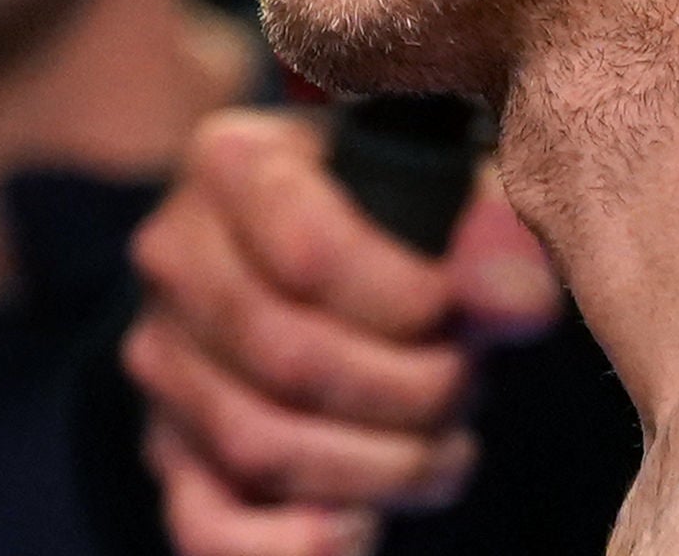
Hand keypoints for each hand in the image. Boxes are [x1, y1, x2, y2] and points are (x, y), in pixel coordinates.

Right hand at [124, 107, 562, 555]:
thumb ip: (492, 233)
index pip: (309, 253)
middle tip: (468, 389)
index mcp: (231, 161)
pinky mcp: (168, 448)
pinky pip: (205, 526)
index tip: (467, 318)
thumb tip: (516, 304)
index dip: (410, 306)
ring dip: (378, 468)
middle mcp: (173, 253)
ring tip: (443, 450)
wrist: (337, 261)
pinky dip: (292, 544)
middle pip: (289, 358)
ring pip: (258, 442)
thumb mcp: (455, 191)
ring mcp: (162, 356)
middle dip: (410, 394)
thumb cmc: (405, 214)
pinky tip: (363, 525)